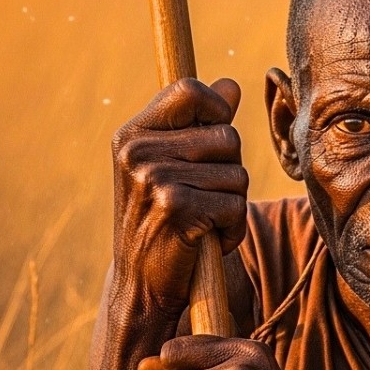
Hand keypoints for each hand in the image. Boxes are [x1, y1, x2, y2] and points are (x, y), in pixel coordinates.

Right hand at [110, 78, 247, 324]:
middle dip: (230, 169)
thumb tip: (231, 85)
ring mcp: (155, 180)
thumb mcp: (172, 166)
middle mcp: (137, 152)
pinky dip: (233, 229)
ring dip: (233, 203)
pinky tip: (207, 241)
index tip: (212, 137)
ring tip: (202, 221)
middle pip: (227, 136)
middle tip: (202, 197)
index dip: (216, 110)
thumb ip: (200, 125)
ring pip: (237, 173)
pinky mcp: (176, 209)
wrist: (140, 284)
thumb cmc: (163, 220)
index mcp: (132, 135)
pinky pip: (236, 205)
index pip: (190, 90)